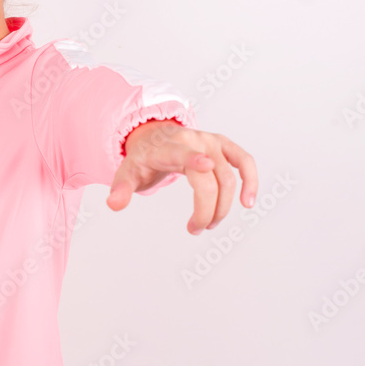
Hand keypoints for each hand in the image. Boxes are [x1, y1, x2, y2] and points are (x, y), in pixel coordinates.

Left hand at [105, 119, 257, 234]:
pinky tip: (248, 201)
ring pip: (228, 177)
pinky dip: (250, 180)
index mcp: (167, 147)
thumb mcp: (127, 172)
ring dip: (223, 206)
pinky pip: (244, 161)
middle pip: (209, 179)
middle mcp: (192, 140)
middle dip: (206, 210)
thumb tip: (114, 204)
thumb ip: (120, 189)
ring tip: (210, 224)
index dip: (194, 159)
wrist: (154, 136)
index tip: (206, 165)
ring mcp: (210, 141)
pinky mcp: (223, 145)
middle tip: (195, 229)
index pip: (181, 153)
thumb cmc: (143, 158)